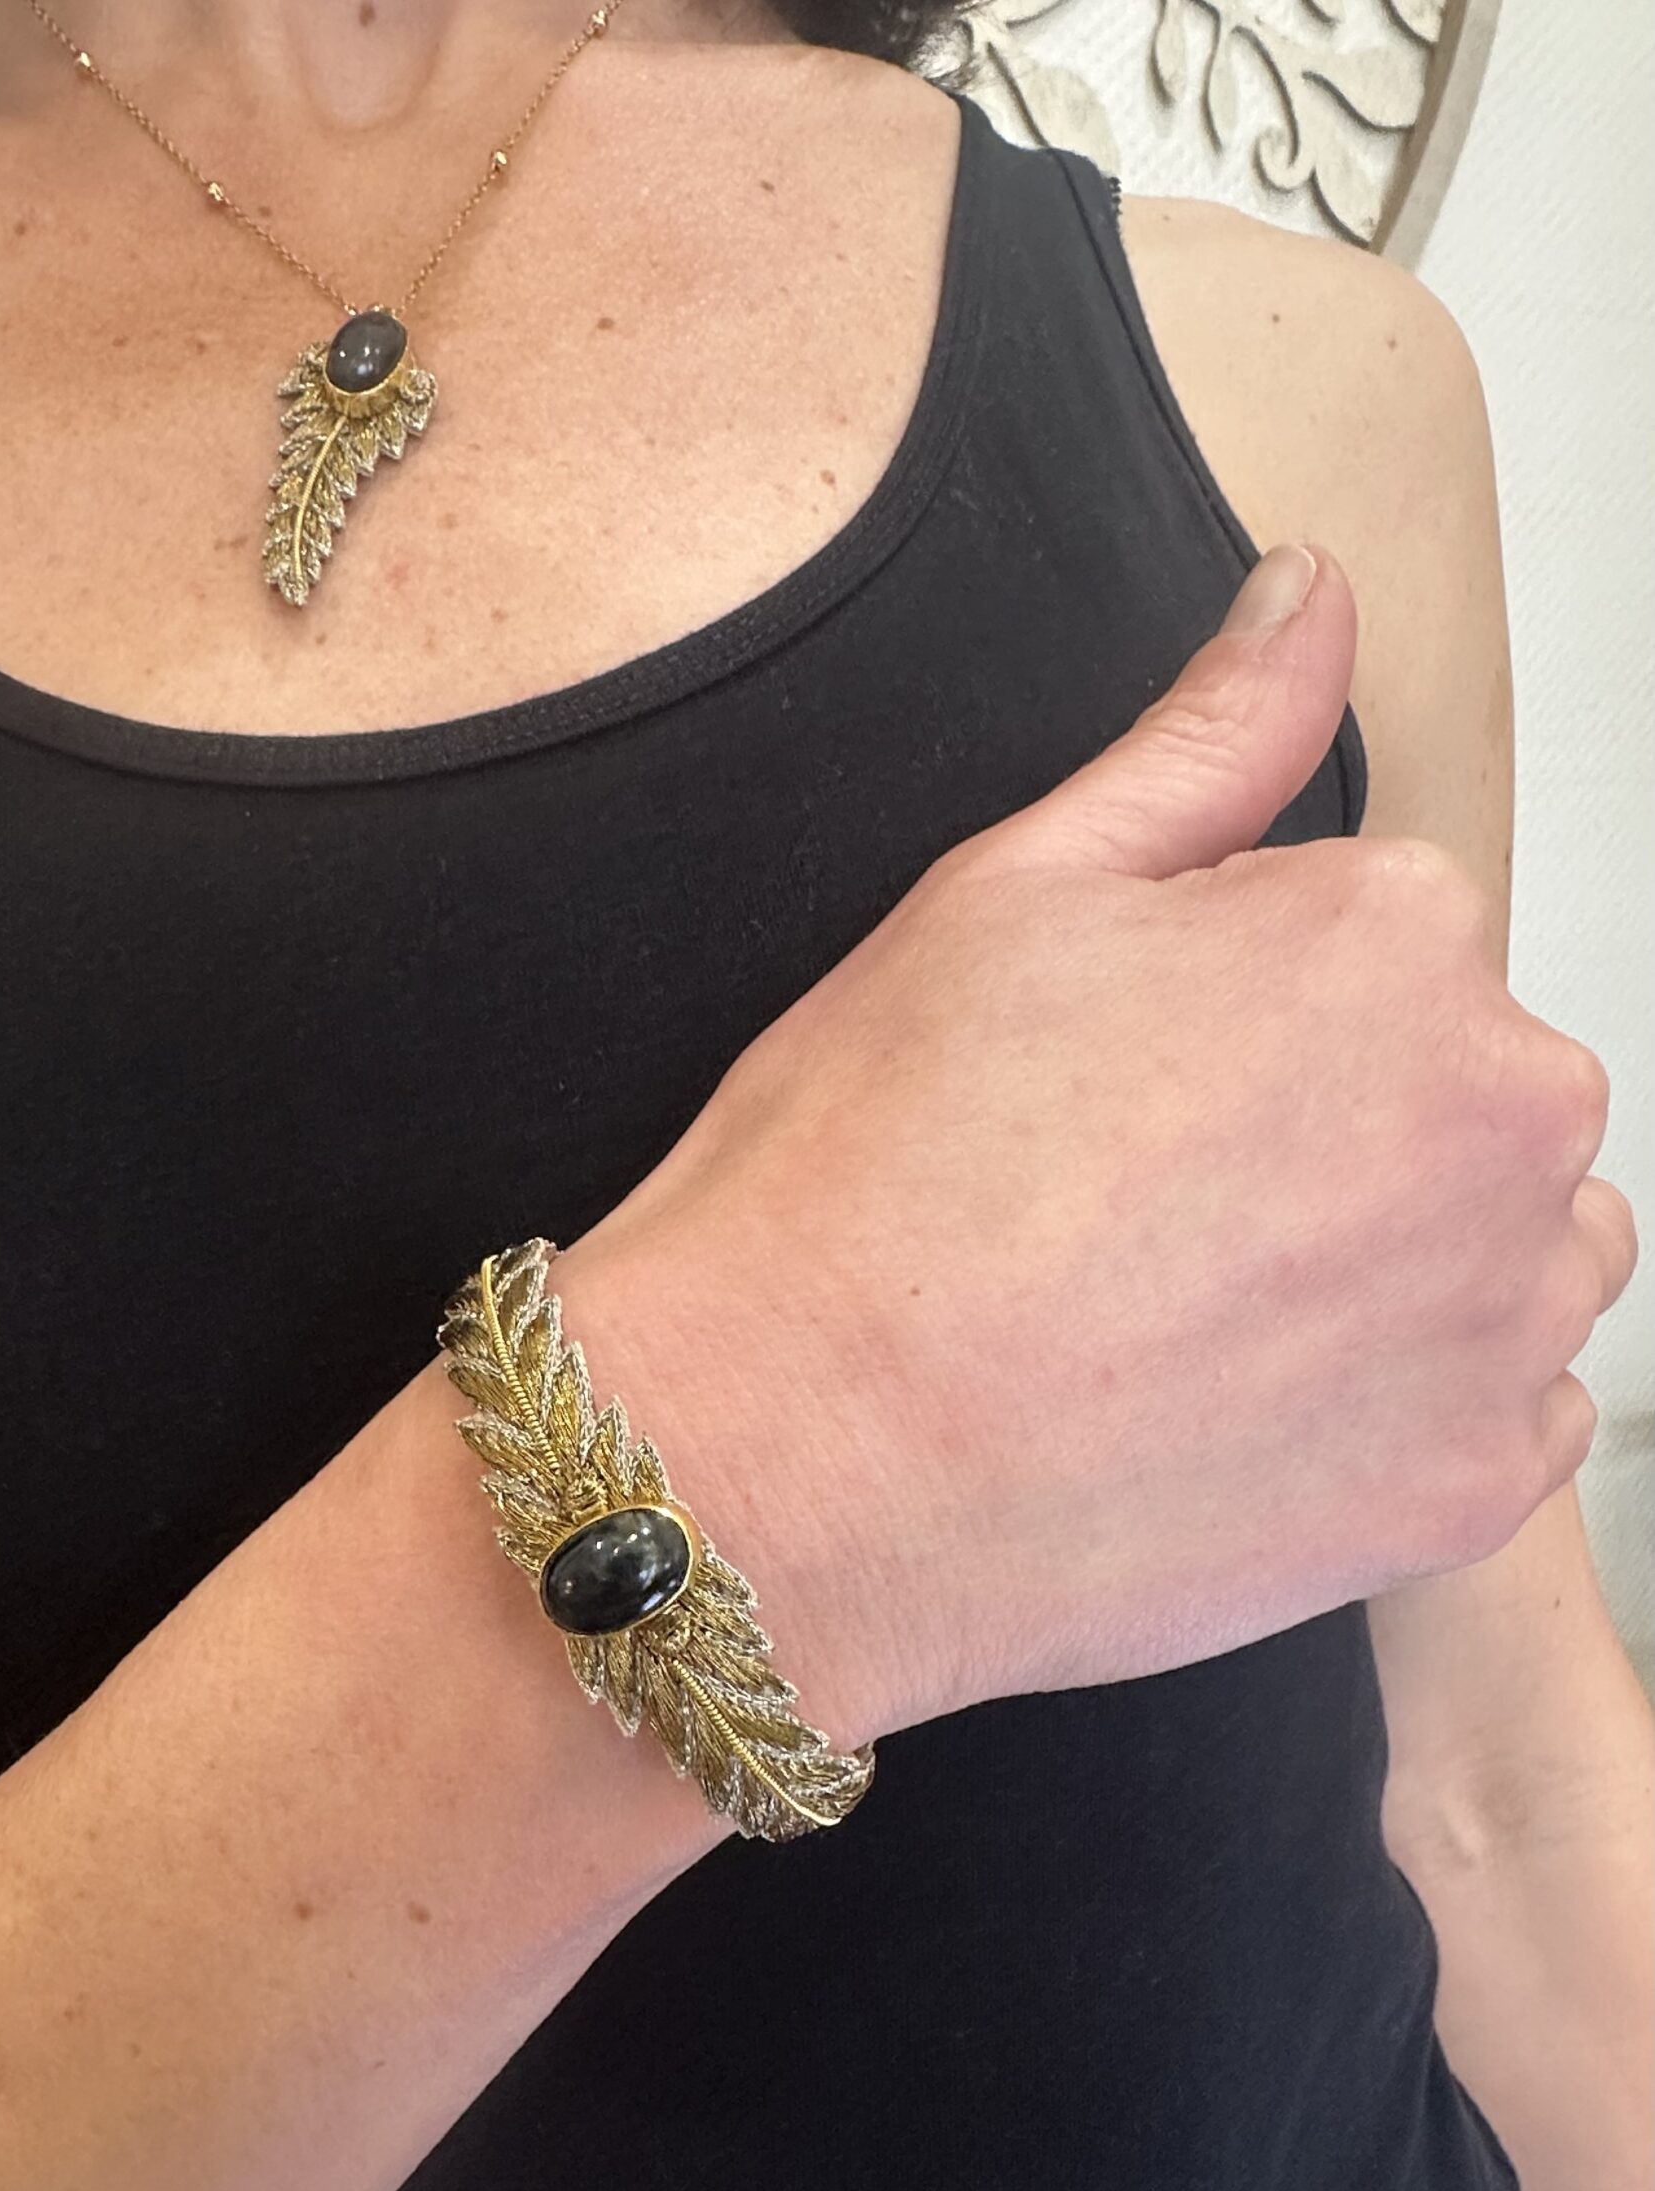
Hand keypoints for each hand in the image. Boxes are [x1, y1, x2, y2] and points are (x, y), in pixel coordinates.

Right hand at [553, 543, 1636, 1747]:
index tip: (1121, 1094)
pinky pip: (1505, 1414)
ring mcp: (1503, 1312)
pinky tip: (1250, 1418)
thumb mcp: (1010, 890)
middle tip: (1140, 1216)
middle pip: (1460, 1089)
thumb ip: (1209, 737)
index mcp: (1395, 932)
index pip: (1381, 938)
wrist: (793, 1461)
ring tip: (1205, 1319)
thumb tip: (1314, 592)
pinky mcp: (1474, 1484)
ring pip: (1511, 1246)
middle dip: (1341, 1134)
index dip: (1234, 1016)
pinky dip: (1408, 1414)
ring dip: (1404, 1266)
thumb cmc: (868, 1179)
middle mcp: (1502, 1108)